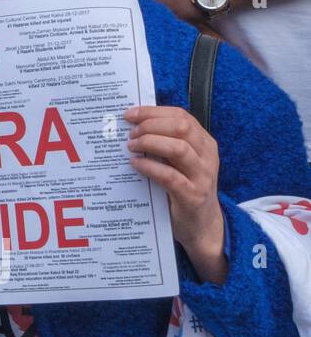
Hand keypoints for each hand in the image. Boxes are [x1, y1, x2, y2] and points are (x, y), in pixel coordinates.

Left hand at [125, 106, 226, 282]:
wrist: (202, 225)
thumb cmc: (184, 187)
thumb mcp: (180, 162)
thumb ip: (165, 143)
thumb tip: (132, 125)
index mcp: (204, 142)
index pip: (181, 116)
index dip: (153, 112)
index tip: (130, 114)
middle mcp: (207, 156)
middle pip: (181, 127)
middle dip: (151, 125)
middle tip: (130, 133)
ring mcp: (202, 176)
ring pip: (178, 148)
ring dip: (149, 143)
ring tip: (131, 147)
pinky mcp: (192, 196)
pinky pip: (169, 176)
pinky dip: (149, 166)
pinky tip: (135, 164)